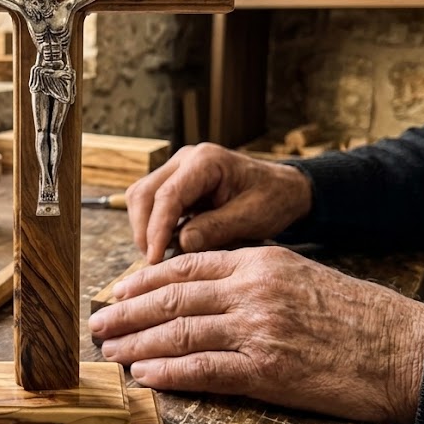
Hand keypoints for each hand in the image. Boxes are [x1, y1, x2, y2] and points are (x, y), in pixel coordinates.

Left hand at [89, 246, 423, 423]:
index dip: (142, 281)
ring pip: (179, 333)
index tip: (116, 293)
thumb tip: (202, 286)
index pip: (184, 267)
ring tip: (110, 352)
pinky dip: (169, 373)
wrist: (400, 349)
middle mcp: (252, 291)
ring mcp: (258, 330)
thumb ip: (249, 275)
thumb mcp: (299, 273)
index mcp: (257, 262)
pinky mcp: (268, 372)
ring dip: (136, 343)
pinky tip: (145, 376)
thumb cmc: (352, 314)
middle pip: (172, 299)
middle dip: (126, 313)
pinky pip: (205, 370)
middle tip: (97, 325)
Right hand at [125, 142, 312, 262]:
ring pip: (141, 198)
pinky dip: (152, 226)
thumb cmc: (273, 199)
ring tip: (159, 257)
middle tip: (153, 263)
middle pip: (144, 193)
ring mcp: (177, 169)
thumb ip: (217, 228)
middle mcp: (185, 159)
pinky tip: (166, 246)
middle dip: (144, 230)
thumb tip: (181, 244)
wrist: (283, 189)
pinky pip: (151, 203)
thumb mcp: (252, 217)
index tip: (155, 259)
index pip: (168, 195)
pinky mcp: (175, 183)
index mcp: (206, 161)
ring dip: (144, 229)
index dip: (157, 229)